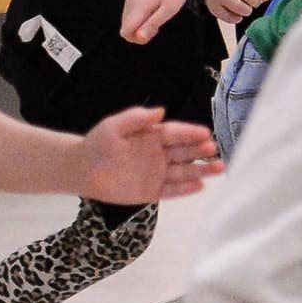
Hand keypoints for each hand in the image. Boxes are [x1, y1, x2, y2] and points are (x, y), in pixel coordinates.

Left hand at [76, 105, 223, 201]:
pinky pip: (172, 191)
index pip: (176, 134)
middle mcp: (161, 154)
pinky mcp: (152, 191)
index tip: (205, 134)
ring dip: (202, 170)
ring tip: (219, 169)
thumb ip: (136, 118)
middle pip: (185, 152)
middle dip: (201, 151)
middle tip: (214, 150)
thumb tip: (161, 111)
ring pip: (184, 172)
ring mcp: (158, 173)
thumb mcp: (114, 126)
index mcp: (154, 136)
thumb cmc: (97, 144)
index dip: (190, 133)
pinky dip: (186, 189)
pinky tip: (200, 186)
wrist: (82, 170)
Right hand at [119, 0, 190, 43]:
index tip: (152, 33)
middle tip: (157, 26)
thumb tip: (139, 37)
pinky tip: (154, 5)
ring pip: (127, 14)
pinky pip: (131, 4)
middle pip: (125, 24)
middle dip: (138, 30)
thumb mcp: (168, 10)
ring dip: (139, 20)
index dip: (136, 38)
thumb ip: (152, 24)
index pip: (125, 31)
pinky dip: (139, 10)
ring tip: (158, 14)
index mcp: (139, 6)